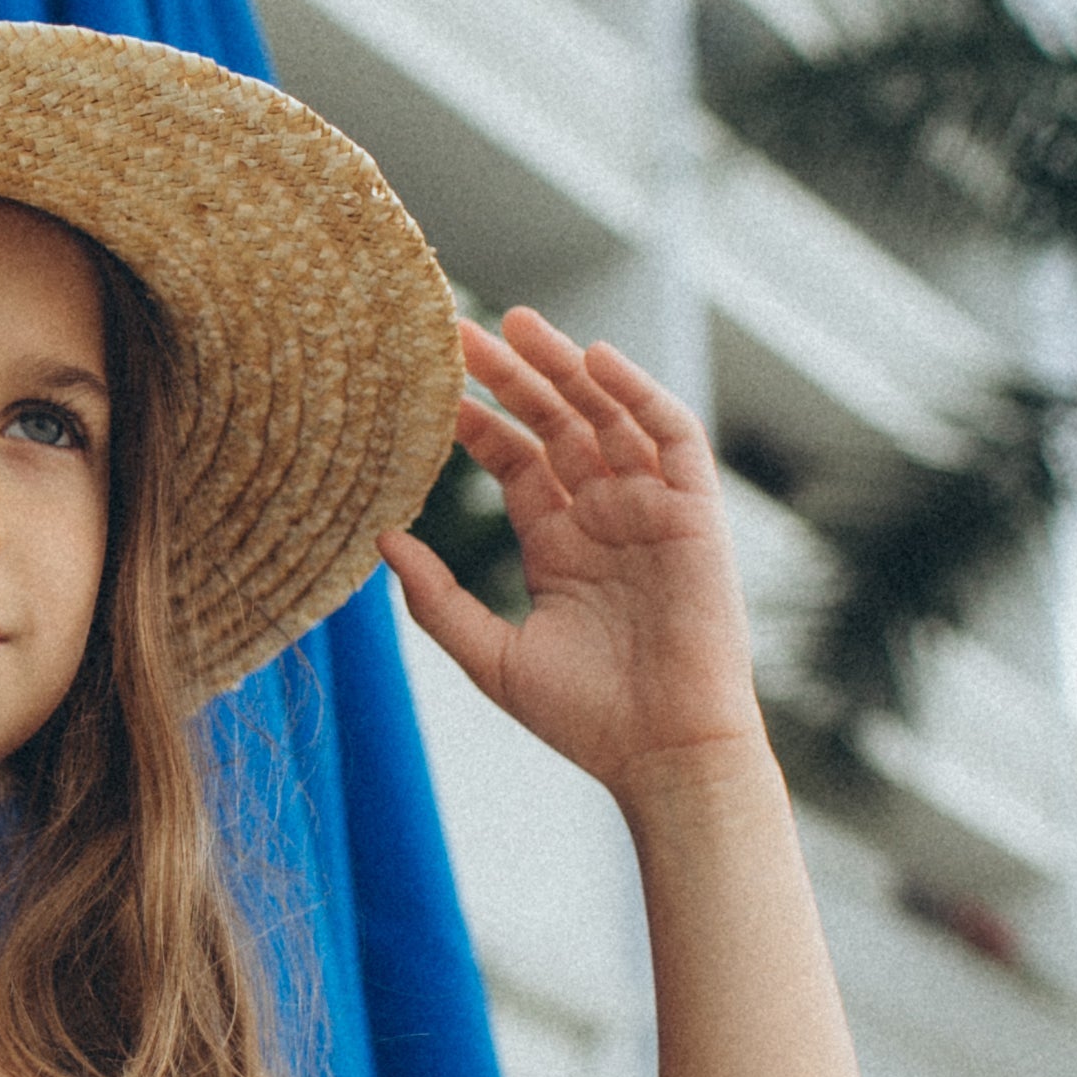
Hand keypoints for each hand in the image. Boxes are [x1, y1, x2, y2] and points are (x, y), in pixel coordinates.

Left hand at [379, 309, 767, 803]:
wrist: (662, 752)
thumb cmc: (583, 718)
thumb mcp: (491, 655)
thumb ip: (435, 599)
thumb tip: (380, 537)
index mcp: (557, 546)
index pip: (514, 462)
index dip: (477, 422)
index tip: (432, 386)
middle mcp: (603, 517)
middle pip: (554, 425)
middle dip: (511, 376)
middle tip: (460, 331)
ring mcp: (650, 510)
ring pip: (605, 415)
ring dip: (565, 367)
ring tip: (518, 324)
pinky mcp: (696, 513)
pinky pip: (671, 435)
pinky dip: (637, 392)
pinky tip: (593, 358)